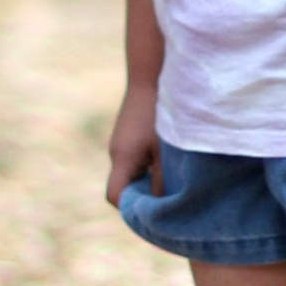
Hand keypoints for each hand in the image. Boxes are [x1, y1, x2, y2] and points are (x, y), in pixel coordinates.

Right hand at [106, 82, 163, 206]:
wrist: (151, 74)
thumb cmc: (160, 112)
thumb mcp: (166, 151)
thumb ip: (163, 181)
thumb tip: (163, 210)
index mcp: (122, 158)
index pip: (115, 197)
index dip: (132, 209)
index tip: (153, 211)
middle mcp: (115, 152)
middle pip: (122, 187)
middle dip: (142, 197)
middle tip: (168, 197)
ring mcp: (119, 143)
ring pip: (129, 174)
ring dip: (146, 180)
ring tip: (170, 175)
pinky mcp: (126, 135)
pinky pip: (133, 161)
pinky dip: (146, 166)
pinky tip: (166, 158)